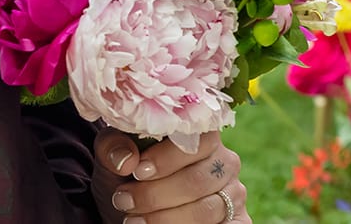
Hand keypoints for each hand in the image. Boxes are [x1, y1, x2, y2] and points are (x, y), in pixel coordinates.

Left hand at [93, 130, 249, 222]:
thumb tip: (126, 159)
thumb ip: (113, 147)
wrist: (135, 206)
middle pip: (198, 180)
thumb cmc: (127, 173)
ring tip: (133, 221)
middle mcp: (224, 161)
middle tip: (124, 202)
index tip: (137, 171)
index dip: (166, 158)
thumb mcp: (112, 156)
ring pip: (206, 209)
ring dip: (166, 218)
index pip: (195, 140)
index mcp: (200, 134)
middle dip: (156, 195)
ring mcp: (234, 192)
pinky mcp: (238, 220)